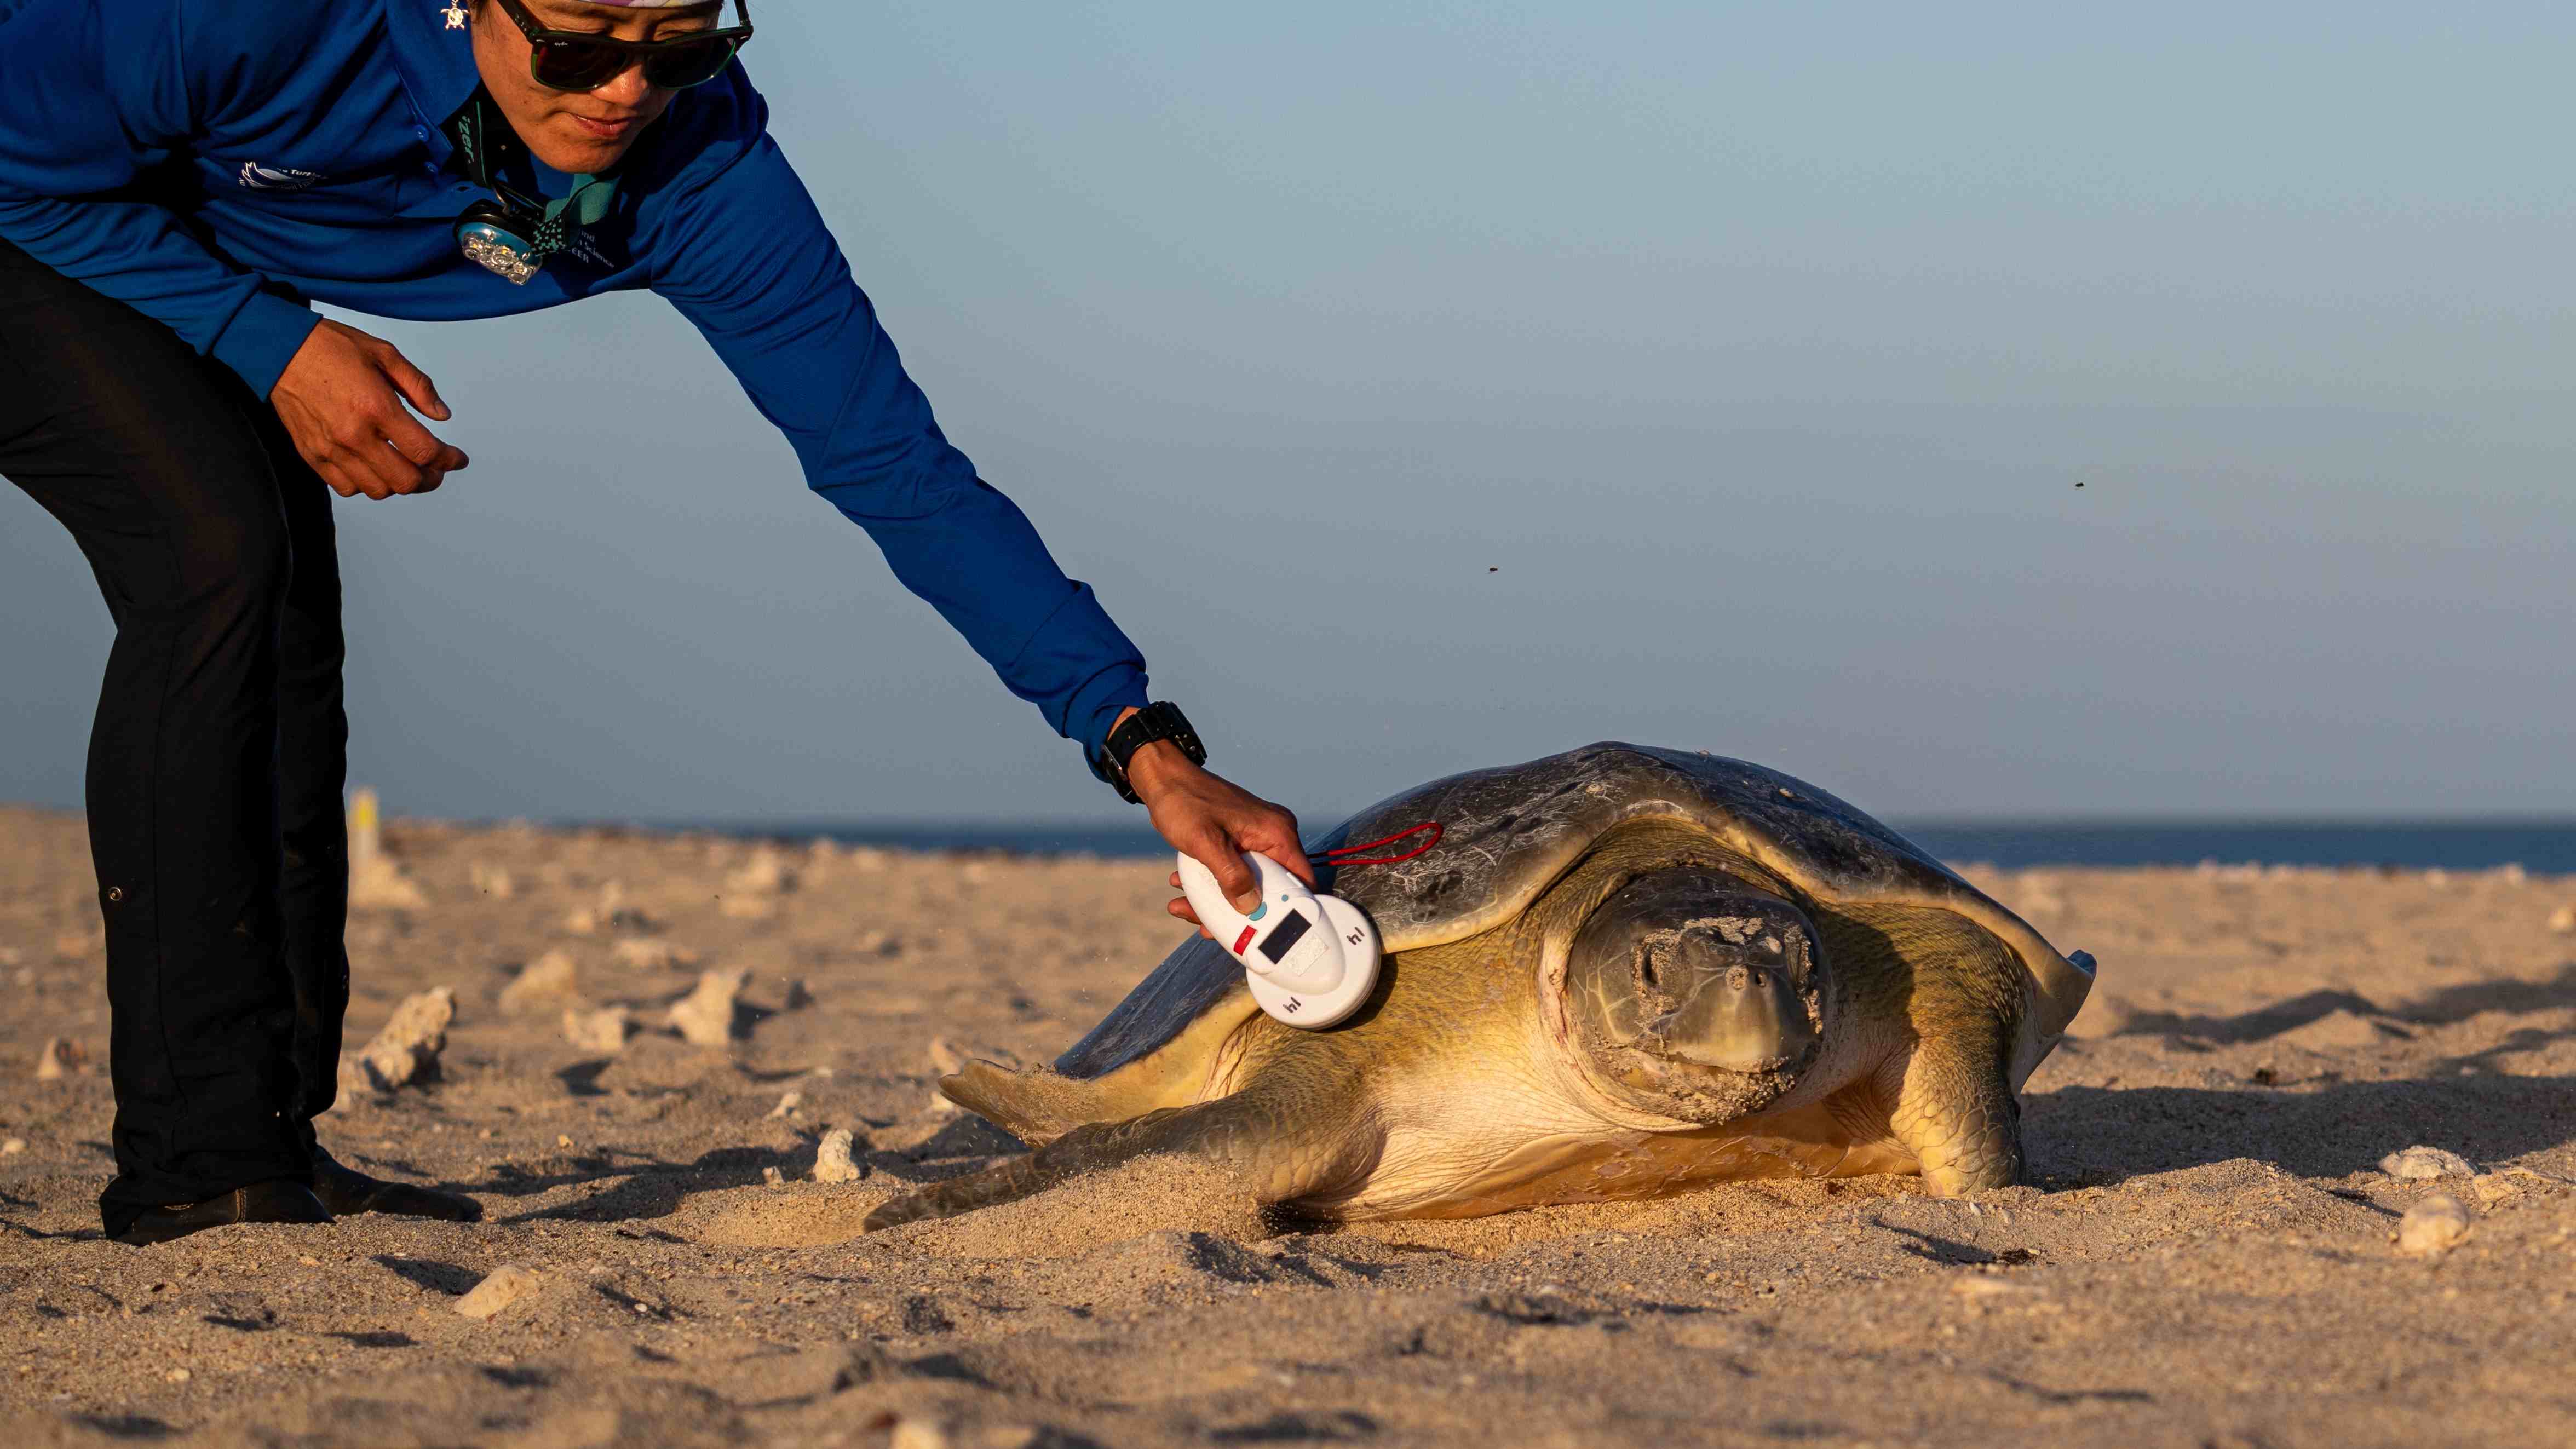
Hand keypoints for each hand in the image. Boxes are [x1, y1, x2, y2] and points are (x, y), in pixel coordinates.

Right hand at [271, 319, 470, 499]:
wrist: (278, 349)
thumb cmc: (331, 347)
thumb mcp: (384, 353)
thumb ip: (418, 387)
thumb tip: (442, 415)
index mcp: (376, 407)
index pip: (425, 451)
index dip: (449, 460)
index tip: (458, 459)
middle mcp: (354, 435)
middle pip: (405, 481)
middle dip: (430, 479)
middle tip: (436, 468)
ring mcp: (331, 449)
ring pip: (378, 490)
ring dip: (399, 483)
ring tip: (406, 467)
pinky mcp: (312, 455)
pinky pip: (347, 488)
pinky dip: (367, 484)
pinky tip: (374, 467)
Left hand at [1125, 731, 1312, 938]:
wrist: (1163, 778)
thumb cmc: (1184, 801)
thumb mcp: (1205, 842)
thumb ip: (1230, 876)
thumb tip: (1250, 907)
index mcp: (1277, 833)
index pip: (1301, 881)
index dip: (1289, 910)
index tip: (1265, 931)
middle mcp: (1273, 836)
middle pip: (1271, 888)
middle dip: (1241, 911)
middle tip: (1211, 927)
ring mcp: (1256, 839)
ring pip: (1248, 883)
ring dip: (1218, 900)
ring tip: (1184, 909)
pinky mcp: (1239, 842)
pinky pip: (1233, 872)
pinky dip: (1212, 884)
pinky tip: (1183, 888)